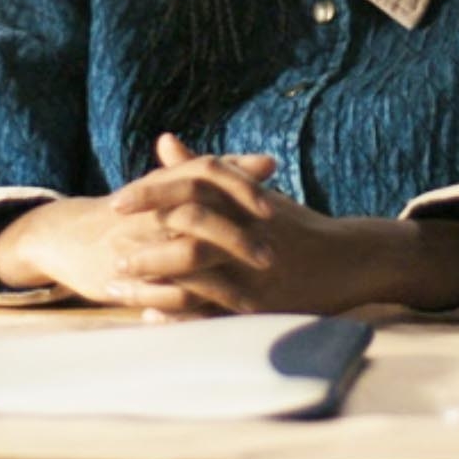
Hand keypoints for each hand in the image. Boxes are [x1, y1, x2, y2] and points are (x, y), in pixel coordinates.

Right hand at [0, 133, 276, 309]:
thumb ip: (221, 175)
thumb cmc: (135, 210)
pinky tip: (218, 319)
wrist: (69, 236)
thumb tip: (270, 163)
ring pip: (182, 260)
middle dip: (236, 239)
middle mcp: (149, 210)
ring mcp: (134, 245)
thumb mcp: (171, 186)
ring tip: (252, 300)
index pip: (205, 173)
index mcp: (163, 184)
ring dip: (220, 282)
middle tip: (271, 257)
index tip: (273, 208)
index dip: (240, 188)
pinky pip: (161, 295)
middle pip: (198, 217)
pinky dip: (191, 309)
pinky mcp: (122, 280)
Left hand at [116, 137, 458, 316]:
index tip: (115, 204)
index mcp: (243, 202)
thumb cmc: (292, 224)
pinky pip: (215, 313)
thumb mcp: (250, 192)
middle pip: (189, 235)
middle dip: (145, 247)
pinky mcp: (261, 305)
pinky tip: (152, 317)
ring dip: (154, 284)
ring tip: (118, 290)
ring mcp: (255, 272)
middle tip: (111, 255)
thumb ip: (204, 168)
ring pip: (198, 277)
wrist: (348, 260)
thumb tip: (165, 141)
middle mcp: (248, 234)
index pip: (190, 189)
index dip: (150, 196)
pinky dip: (181, 315)